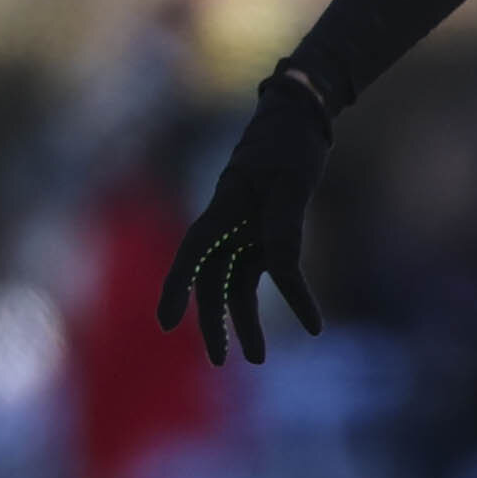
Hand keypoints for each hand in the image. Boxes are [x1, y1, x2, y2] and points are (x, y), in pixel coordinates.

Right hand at [156, 77, 333, 365]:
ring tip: (257, 358)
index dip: (177, 287)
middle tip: (224, 360)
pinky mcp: (267, 235)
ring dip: (245, 320)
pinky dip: (288, 297)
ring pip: (238, 284)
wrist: (301, 117)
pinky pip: (269, 273)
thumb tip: (281, 273)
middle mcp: (228, 224)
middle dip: (215, 321)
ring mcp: (246, 231)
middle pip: (213, 280)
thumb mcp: (291, 182)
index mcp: (224, 208)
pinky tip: (310, 323)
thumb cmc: (290, 143)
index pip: (193, 253)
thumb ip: (284, 227)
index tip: (166, 323)